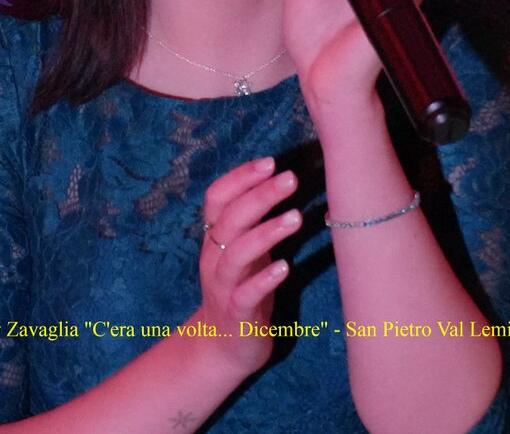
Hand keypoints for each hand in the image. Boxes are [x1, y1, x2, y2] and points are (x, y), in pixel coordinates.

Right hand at [189, 157, 301, 377]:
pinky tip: (285, 267)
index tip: (270, 161)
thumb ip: (255, 222)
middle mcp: (214, 259)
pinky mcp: (236, 315)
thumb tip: (283, 182)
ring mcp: (223, 288)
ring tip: (295, 217)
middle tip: (290, 178)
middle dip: (259, 196)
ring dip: (265, 233)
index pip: (216, 199)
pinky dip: (264, 279)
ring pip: (236, 255)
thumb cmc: (242, 291)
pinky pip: (246, 295)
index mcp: (214, 240)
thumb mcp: (245, 253)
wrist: (223, 348)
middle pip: (229, 220)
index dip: (239, 178)